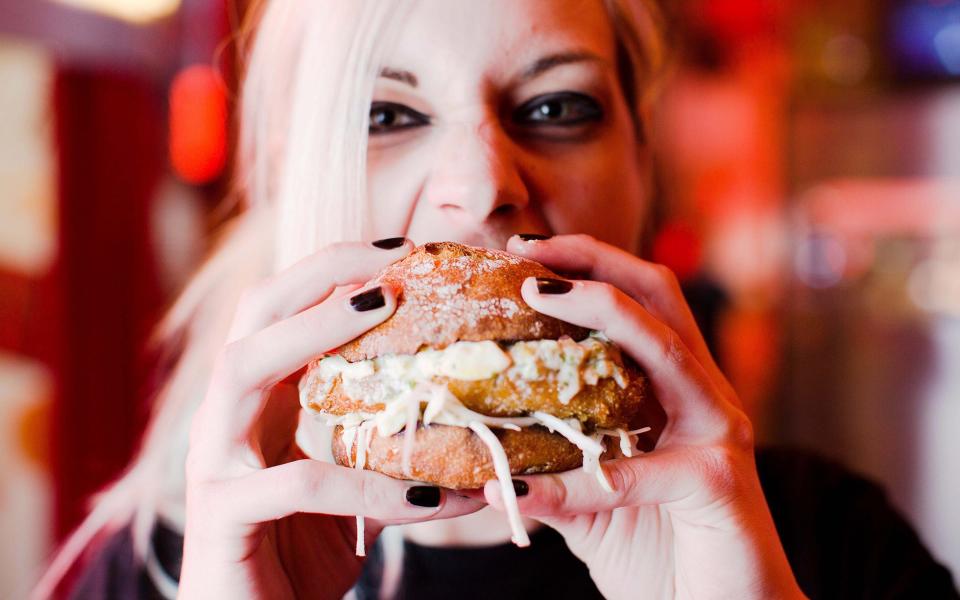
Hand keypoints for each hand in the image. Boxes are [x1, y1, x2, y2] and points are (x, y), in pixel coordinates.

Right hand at [179, 239, 482, 599]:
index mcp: (256, 403)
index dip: (333, 271)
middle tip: (393, 260)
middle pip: (254, 315)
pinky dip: (366, 484)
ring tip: (383, 309)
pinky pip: (296, 484)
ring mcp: (212, 462)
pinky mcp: (220, 514)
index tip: (403, 250)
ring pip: (244, 370)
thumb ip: (375, 444)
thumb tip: (459, 414)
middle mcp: (223, 418)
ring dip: (313, 330)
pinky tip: (430, 496)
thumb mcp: (344, 485)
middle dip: (319, 275)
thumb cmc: (296, 555)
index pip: (282, 311)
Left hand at [482, 234, 805, 598]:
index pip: (638, 302)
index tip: (520, 255)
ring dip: (599, 312)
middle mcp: (705, 396)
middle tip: (525, 254)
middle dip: (593, 261)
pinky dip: (578, 479)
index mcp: (676, 390)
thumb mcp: (592, 503)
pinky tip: (521, 490)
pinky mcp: (720, 483)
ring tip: (536, 295)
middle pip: (658, 297)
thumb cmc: (661, 555)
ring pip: (664, 347)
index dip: (585, 266)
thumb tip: (482, 464)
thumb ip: (553, 468)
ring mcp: (720, 433)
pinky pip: (640, 469)